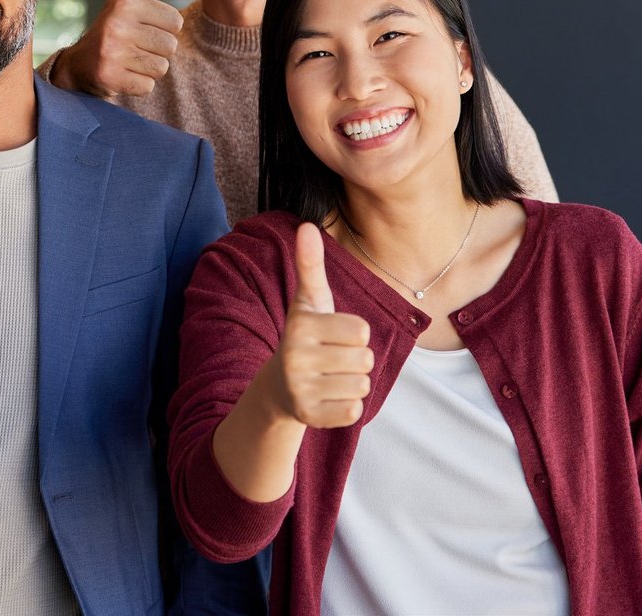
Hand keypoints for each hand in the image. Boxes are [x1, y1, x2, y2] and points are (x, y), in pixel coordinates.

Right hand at [48, 0, 182, 97]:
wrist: (77, 66)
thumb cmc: (110, 29)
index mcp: (125, 4)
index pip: (176, 21)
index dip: (164, 30)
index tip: (143, 31)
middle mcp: (116, 25)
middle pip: (170, 45)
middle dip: (158, 51)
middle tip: (136, 49)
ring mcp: (111, 52)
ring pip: (161, 67)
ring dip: (149, 69)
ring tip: (129, 62)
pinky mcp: (108, 77)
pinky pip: (148, 85)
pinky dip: (139, 85)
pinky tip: (123, 76)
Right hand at [268, 223, 372, 428]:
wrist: (277, 386)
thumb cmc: (306, 336)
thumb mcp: (309, 302)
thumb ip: (310, 265)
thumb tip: (306, 225)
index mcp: (299, 326)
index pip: (361, 331)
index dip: (353, 334)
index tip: (330, 336)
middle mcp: (295, 357)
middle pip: (364, 358)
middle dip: (354, 359)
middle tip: (329, 360)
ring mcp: (300, 389)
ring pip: (362, 385)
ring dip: (352, 383)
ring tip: (328, 378)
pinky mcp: (308, 416)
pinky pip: (353, 411)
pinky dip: (346, 406)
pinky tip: (326, 398)